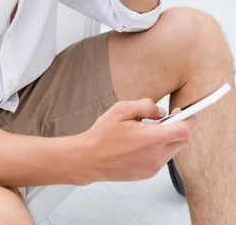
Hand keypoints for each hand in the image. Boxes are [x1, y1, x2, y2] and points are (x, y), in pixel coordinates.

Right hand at [78, 99, 197, 185]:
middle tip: (168, 117)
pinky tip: (144, 141)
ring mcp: (153, 167)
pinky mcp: (149, 173)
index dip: (190, 118)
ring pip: (173, 149)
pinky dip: (160, 147)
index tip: (185, 110)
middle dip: (180, 126)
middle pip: (183, 140)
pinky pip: (163, 158)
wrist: (90, 158)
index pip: (185, 130)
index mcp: (151, 139)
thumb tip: (161, 111)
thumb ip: (145, 106)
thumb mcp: (122, 109)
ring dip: (169, 137)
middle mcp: (156, 156)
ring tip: (149, 129)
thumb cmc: (103, 135)